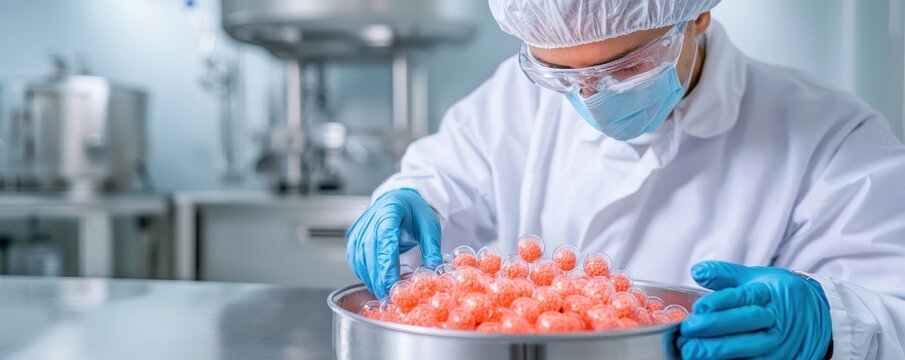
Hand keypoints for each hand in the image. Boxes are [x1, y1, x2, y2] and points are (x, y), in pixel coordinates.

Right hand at [346, 188, 441, 298]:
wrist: (398, 200)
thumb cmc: (414, 211)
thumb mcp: (429, 226)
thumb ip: (432, 248)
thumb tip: (435, 271)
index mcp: (390, 210)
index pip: (385, 239)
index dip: (387, 264)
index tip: (392, 283)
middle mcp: (370, 219)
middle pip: (369, 252)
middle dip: (378, 277)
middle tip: (389, 297)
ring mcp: (359, 229)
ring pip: (359, 258)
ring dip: (370, 279)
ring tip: (384, 294)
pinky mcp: (353, 239)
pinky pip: (355, 260)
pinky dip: (364, 274)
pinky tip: (376, 283)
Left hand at [678, 261, 831, 359]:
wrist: (817, 317)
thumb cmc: (779, 295)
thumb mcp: (756, 278)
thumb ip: (725, 275)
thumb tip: (697, 271)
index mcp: (768, 294)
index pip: (743, 297)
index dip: (720, 303)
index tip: (699, 308)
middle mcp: (775, 319)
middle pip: (745, 323)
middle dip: (714, 328)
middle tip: (688, 331)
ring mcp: (778, 343)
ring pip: (748, 349)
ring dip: (717, 351)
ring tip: (691, 350)